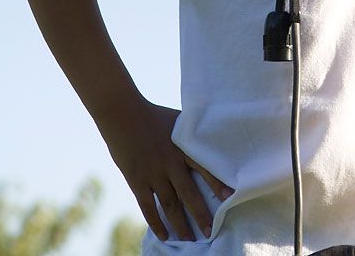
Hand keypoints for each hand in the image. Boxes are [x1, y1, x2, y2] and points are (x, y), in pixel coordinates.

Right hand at [99, 97, 233, 241]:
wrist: (124, 114)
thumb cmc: (154, 115)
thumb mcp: (178, 120)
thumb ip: (192, 133)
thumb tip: (212, 135)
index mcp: (183, 146)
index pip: (205, 167)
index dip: (217, 182)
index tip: (230, 197)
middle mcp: (170, 162)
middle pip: (188, 193)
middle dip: (200, 213)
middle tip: (210, 231)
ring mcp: (153, 173)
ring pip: (170, 204)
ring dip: (180, 224)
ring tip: (190, 239)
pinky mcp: (137, 180)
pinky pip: (148, 207)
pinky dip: (156, 223)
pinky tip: (164, 235)